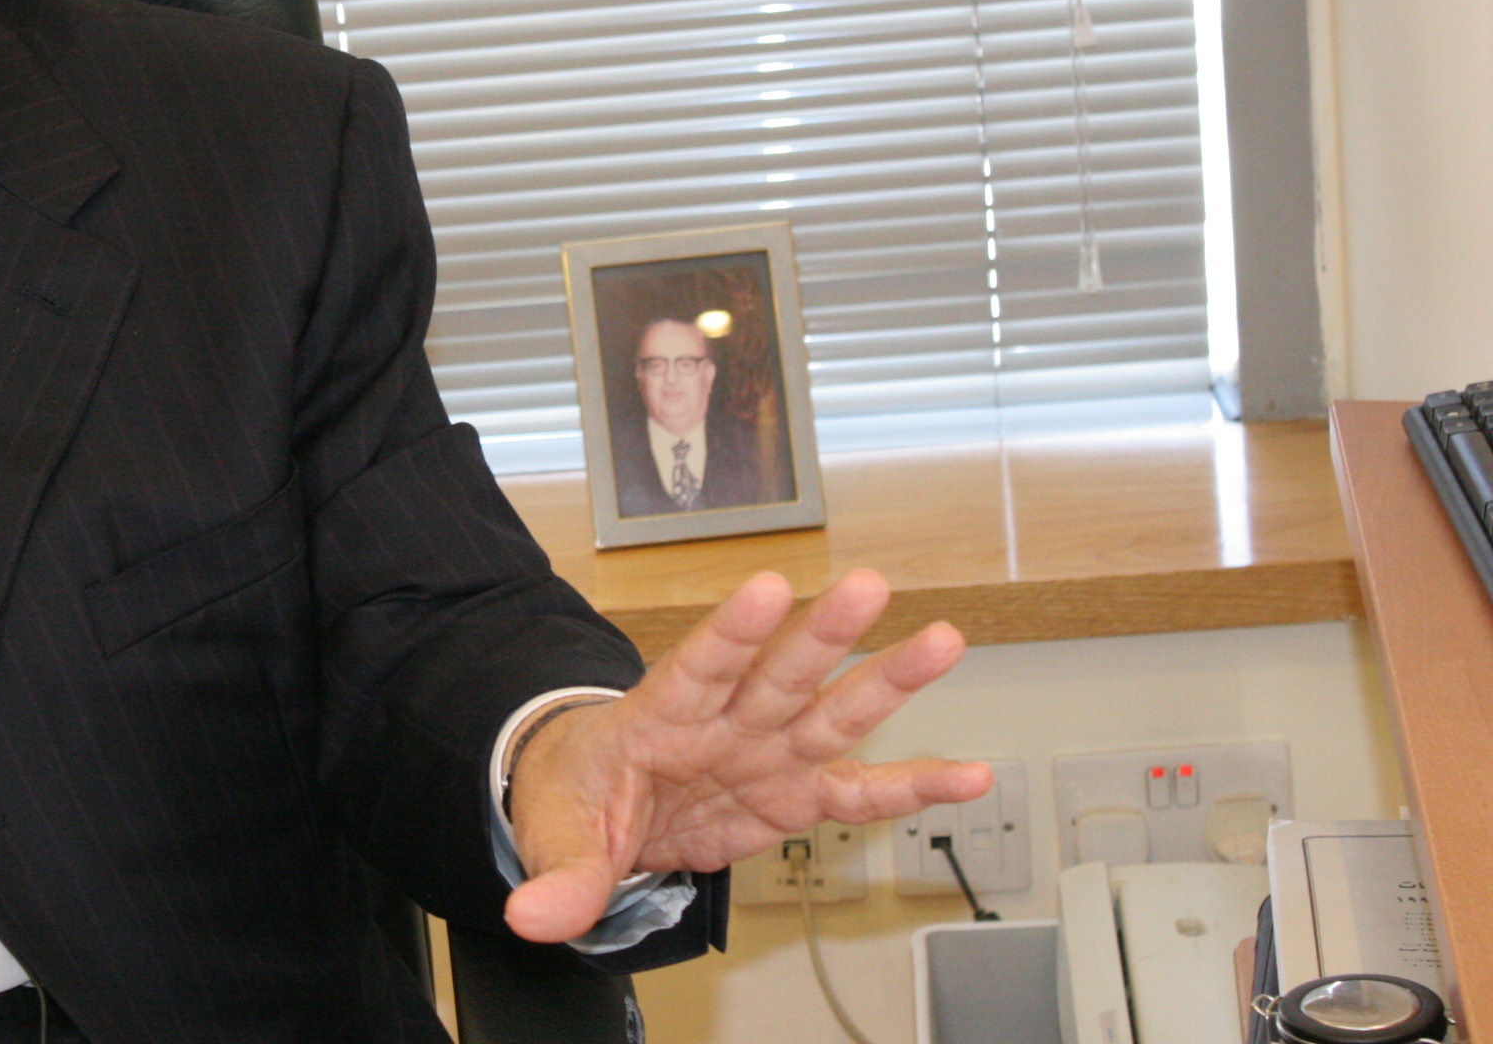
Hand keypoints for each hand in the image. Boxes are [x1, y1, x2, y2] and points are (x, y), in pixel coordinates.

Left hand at [503, 568, 989, 942]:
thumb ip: (560, 875)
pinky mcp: (794, 795)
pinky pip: (859, 792)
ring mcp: (766, 753)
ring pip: (831, 712)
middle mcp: (725, 723)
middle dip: (821, 633)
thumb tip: (534, 916)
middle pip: (776, 673)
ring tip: (943, 640)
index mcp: (659, 716)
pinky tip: (968, 775)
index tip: (763, 587)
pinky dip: (913, 787)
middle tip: (867, 585)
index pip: (696, 667)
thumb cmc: (577, 794)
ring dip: (887, 680)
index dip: (729, 631)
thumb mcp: (556, 832)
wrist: (598, 805)